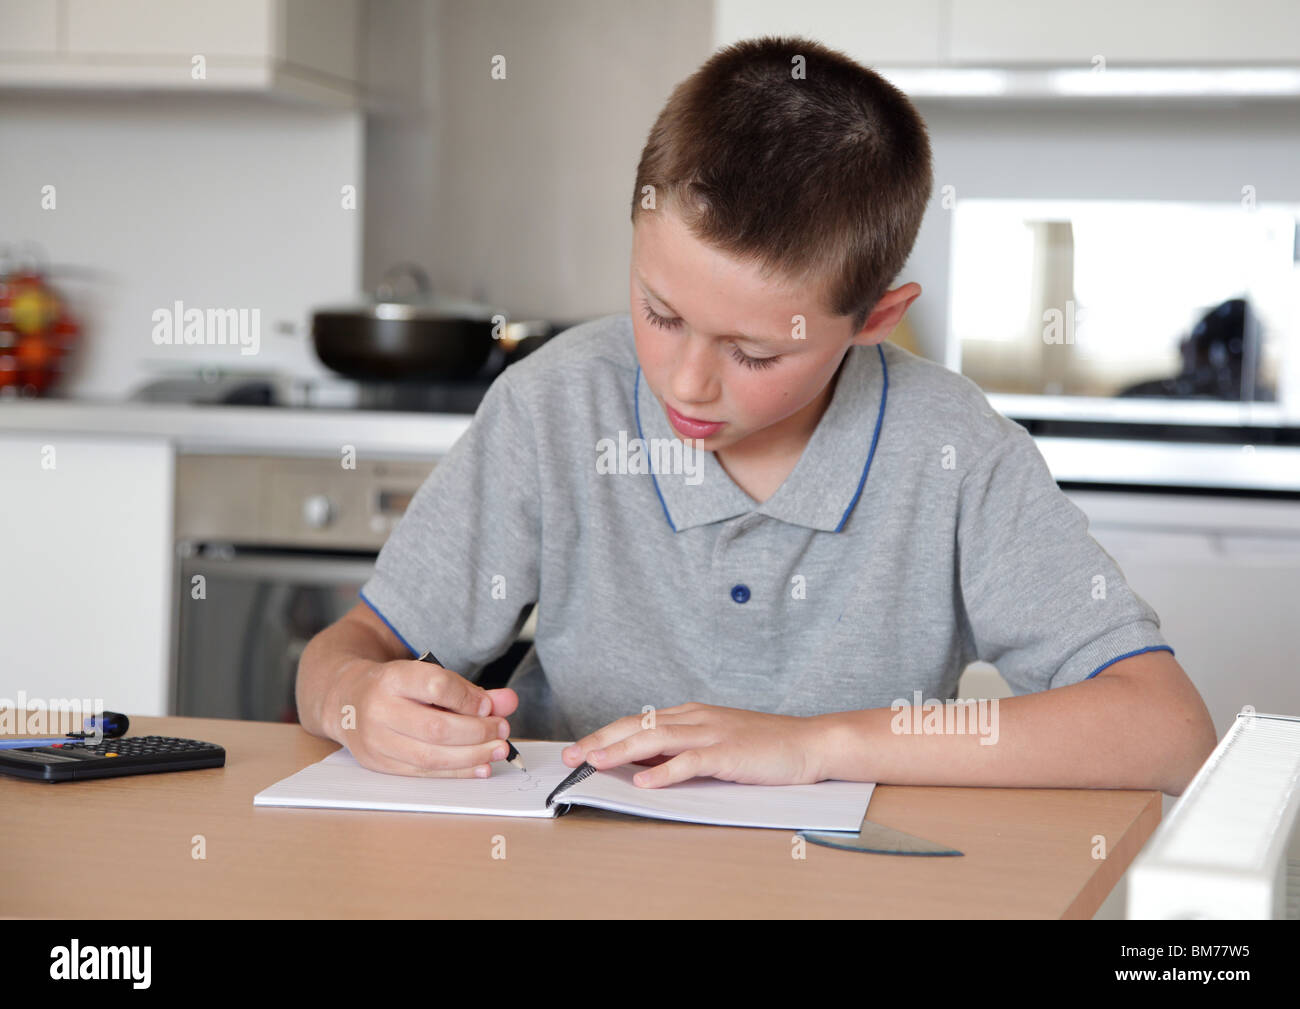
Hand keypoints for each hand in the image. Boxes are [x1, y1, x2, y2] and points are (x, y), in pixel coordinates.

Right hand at [329, 656, 518, 777]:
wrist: (346, 699)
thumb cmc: (396, 687)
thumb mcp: (427, 676)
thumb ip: (469, 690)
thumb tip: (508, 701)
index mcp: (392, 678)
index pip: (436, 687)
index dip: (468, 698)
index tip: (490, 705)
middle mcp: (378, 709)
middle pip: (436, 728)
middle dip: (477, 732)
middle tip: (502, 730)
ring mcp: (375, 741)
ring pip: (430, 757)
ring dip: (472, 756)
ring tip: (497, 750)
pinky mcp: (378, 764)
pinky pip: (423, 774)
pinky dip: (456, 772)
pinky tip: (479, 767)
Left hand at [560, 702, 831, 786]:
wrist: (808, 742)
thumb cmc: (763, 746)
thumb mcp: (716, 741)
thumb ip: (681, 747)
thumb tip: (641, 762)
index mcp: (691, 714)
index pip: (638, 721)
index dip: (606, 733)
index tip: (579, 747)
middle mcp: (696, 718)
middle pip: (637, 725)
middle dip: (601, 739)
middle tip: (571, 755)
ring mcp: (712, 733)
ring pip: (656, 738)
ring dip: (621, 750)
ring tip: (595, 762)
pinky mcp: (728, 753)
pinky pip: (689, 761)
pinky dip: (664, 771)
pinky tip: (644, 781)